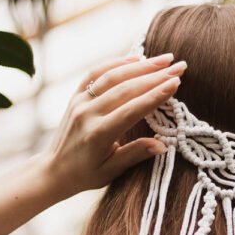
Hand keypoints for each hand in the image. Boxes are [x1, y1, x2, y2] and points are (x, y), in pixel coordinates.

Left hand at [0, 54, 185, 234]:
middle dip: (155, 76)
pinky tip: (136, 58)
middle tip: (180, 67)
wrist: (54, 170)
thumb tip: (163, 145)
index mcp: (99, 134)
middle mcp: (88, 113)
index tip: (176, 82)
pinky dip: (117, 63)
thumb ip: (135, 154)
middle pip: (126, 88)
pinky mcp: (76, 96)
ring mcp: (80, 102)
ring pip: (113, 76)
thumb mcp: (112, 171)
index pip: (132, 109)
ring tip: (165, 59)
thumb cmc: (86, 175)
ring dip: (141, 65)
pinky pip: (96, 73)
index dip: (155, 96)